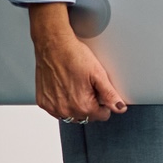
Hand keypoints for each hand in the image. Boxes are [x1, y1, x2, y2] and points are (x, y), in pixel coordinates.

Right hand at [28, 2, 126, 123]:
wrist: (53, 46)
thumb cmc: (74, 57)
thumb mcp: (98, 74)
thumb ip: (110, 94)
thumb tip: (120, 107)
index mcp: (82, 106)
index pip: (102, 116)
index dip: (104, 104)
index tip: (100, 92)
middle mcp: (65, 110)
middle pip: (86, 117)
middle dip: (90, 105)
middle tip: (87, 86)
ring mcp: (52, 107)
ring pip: (71, 115)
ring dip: (76, 106)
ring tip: (75, 86)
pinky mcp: (43, 102)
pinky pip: (56, 110)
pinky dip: (62, 102)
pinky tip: (64, 88)